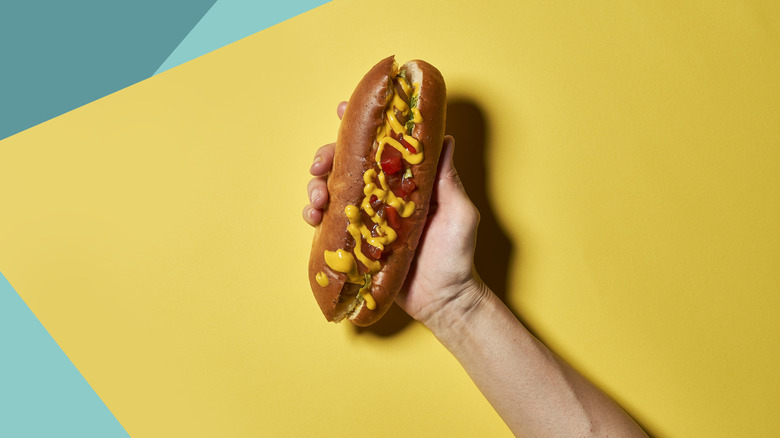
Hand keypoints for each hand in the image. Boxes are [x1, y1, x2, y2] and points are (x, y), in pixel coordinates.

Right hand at [303, 102, 487, 328]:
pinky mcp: (354, 245)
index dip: (359, 127)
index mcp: (405, 182)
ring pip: (331, 191)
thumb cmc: (457, 256)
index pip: (380, 147)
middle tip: (320, 164)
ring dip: (316, 186)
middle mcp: (382, 196)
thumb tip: (445, 137)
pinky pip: (327, 225)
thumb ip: (448, 178)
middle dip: (326, 157)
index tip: (342, 110)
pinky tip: (313, 218)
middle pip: (346, 166)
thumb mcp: (459, 212)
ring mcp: (366, 220)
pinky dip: (315, 216)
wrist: (445, 301)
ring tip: (318, 197)